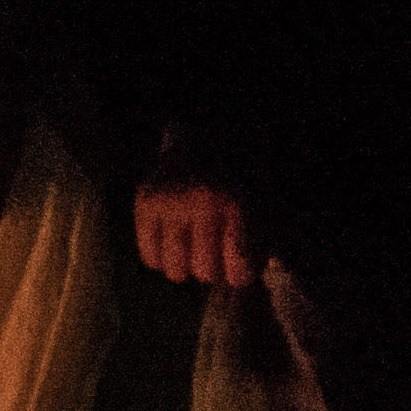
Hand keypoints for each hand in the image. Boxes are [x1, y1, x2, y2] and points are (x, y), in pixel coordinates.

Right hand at [131, 175, 263, 287]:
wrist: (208, 128)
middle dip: (214, 269)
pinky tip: (173, 243)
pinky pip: (150, 256)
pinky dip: (162, 257)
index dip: (240, 273)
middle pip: (206, 272)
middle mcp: (203, 203)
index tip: (240, 264)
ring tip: (193, 249)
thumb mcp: (265, 203)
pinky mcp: (146, 202)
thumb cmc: (242, 174)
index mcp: (240, 203)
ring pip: (175, 270)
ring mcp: (171, 202)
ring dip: (186, 266)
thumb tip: (238, 283)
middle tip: (215, 252)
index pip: (239, 271)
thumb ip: (258, 245)